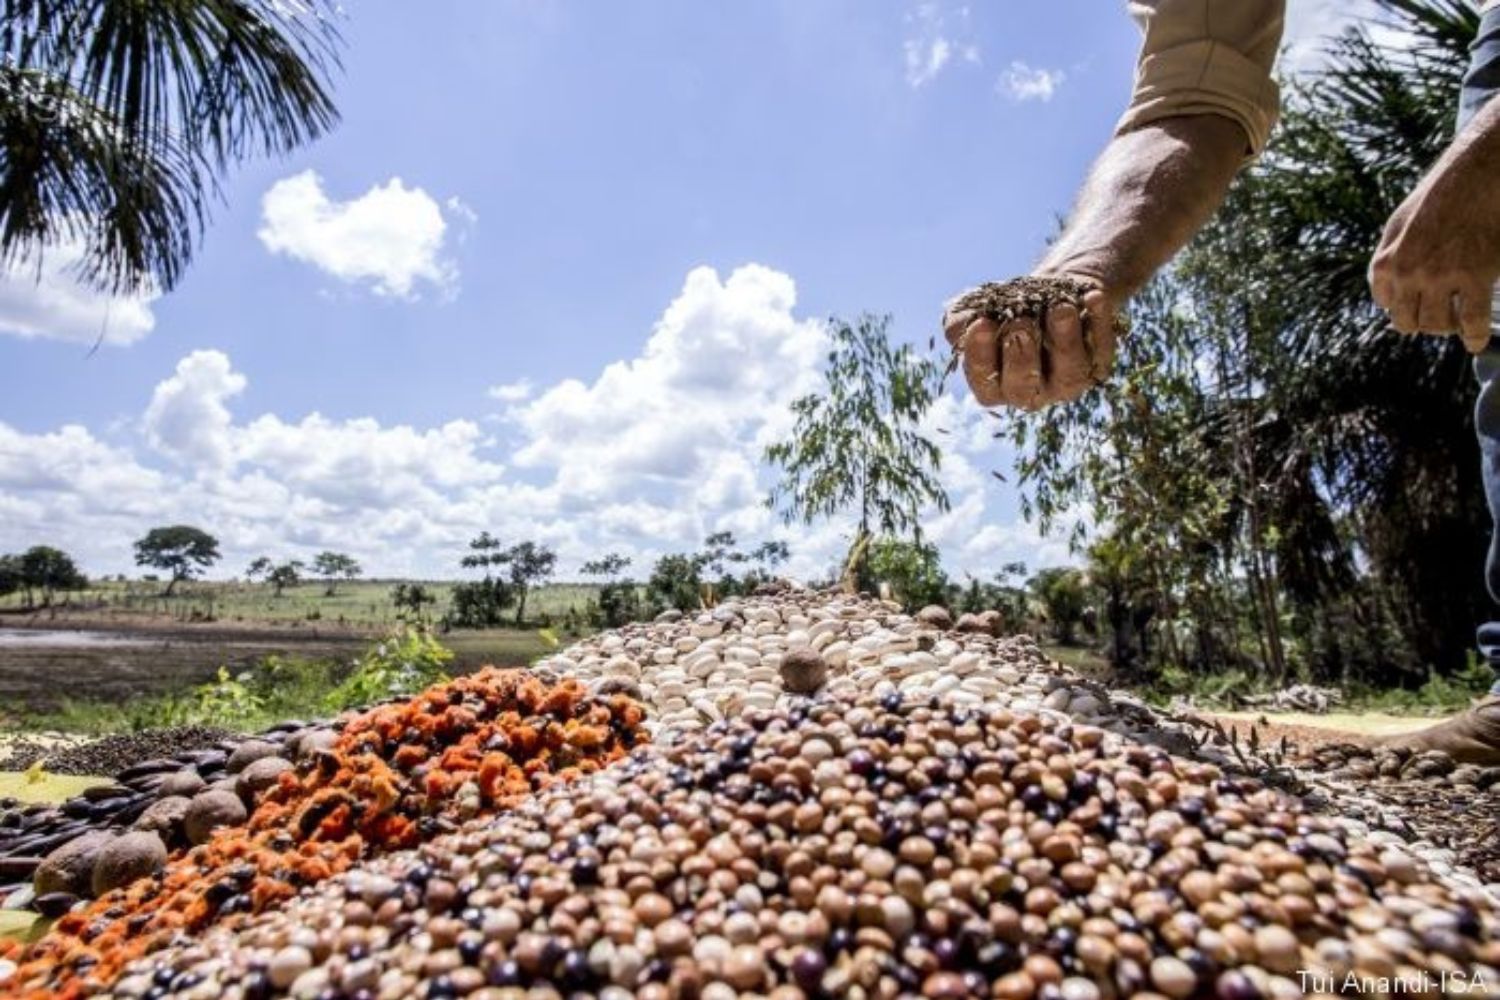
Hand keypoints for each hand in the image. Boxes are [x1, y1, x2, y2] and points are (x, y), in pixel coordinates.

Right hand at [942, 278, 1118, 410]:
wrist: (1049, 296)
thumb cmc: (1004, 308)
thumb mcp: (975, 310)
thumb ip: (960, 322)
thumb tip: (970, 324)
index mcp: (995, 386)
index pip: (985, 384)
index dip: (981, 357)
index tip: (982, 324)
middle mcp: (1031, 392)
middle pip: (1025, 388)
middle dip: (1021, 354)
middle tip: (1020, 322)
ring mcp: (1066, 384)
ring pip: (1069, 375)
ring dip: (1064, 341)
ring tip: (1060, 308)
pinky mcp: (1097, 366)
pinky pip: (1101, 350)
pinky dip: (1098, 321)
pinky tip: (1092, 296)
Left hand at [1369, 138, 1499, 353]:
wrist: (1475, 175)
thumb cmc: (1439, 197)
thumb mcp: (1398, 225)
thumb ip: (1389, 258)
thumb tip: (1384, 292)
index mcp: (1386, 262)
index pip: (1386, 304)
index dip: (1401, 308)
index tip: (1414, 308)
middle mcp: (1408, 275)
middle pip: (1409, 322)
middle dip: (1422, 323)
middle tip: (1437, 319)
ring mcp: (1441, 278)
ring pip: (1438, 325)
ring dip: (1446, 328)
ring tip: (1456, 324)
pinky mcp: (1475, 277)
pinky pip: (1471, 321)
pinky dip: (1473, 337)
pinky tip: (1475, 341)